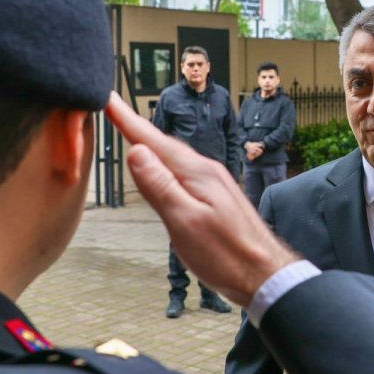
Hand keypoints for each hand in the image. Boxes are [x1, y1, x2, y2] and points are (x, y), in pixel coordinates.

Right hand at [105, 93, 298, 305]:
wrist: (265, 274)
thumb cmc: (226, 255)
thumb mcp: (184, 222)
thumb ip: (160, 186)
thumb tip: (136, 151)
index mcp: (197, 173)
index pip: (154, 141)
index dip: (128, 121)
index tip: (108, 99)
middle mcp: (207, 171)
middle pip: (164, 145)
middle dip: (137, 128)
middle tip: (114, 110)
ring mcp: (214, 183)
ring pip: (175, 158)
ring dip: (152, 145)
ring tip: (132, 133)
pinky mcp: (217, 197)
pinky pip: (185, 171)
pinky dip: (166, 164)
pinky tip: (163, 169)